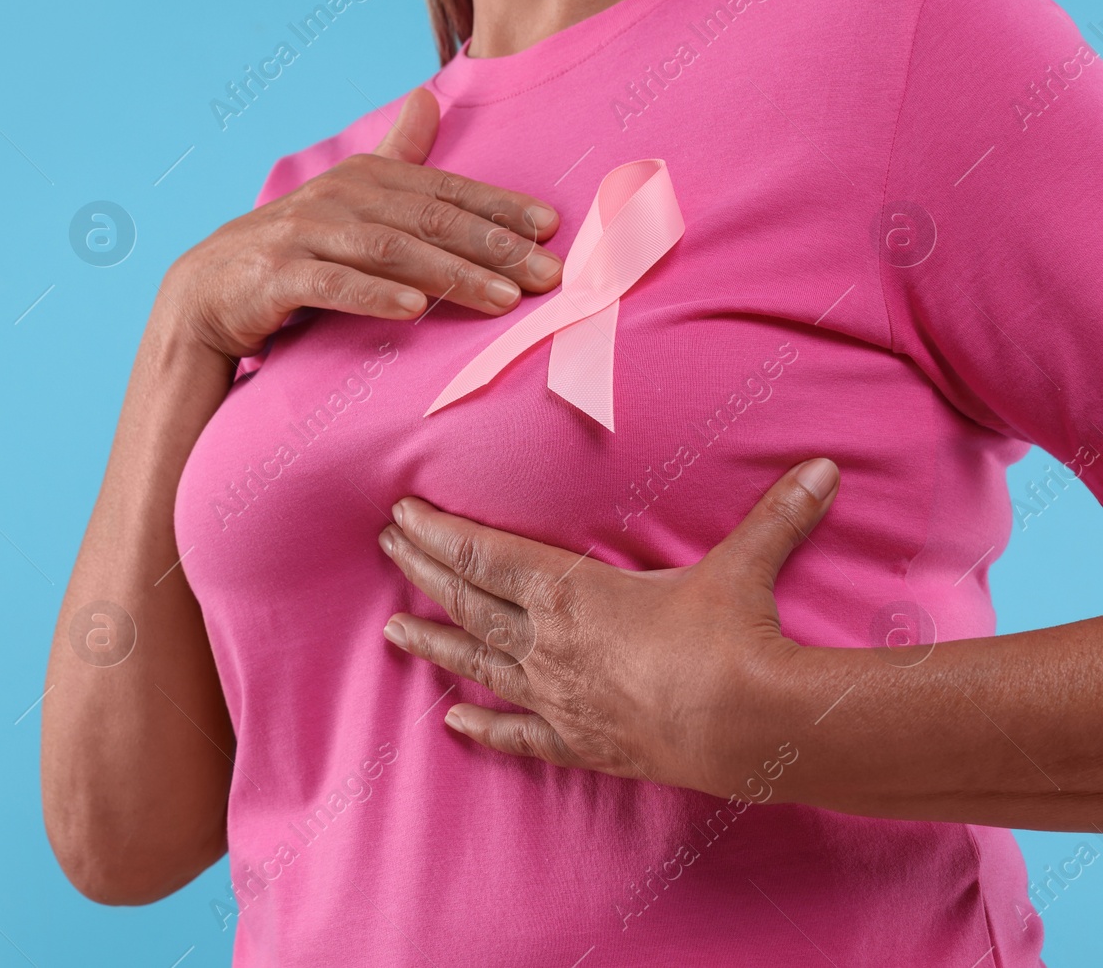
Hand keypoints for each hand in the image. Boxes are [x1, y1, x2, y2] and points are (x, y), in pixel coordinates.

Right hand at [160, 88, 563, 358]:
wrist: (208, 292)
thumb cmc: (293, 250)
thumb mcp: (346, 199)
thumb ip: (395, 157)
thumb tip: (428, 97)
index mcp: (364, 178)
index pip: (446, 191)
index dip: (500, 208)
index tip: (551, 230)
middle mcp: (339, 197)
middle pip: (430, 220)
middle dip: (493, 247)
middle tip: (546, 276)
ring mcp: (305, 235)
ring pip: (392, 251)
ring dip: (452, 275)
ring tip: (502, 300)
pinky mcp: (277, 276)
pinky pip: (334, 285)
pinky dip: (375, 295)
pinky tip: (414, 309)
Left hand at [376, 459, 841, 797]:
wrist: (747, 727)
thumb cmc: (731, 638)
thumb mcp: (742, 566)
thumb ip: (774, 515)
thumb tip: (823, 467)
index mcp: (570, 591)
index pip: (483, 553)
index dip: (438, 532)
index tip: (400, 515)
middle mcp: (548, 643)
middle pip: (466, 602)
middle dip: (423, 571)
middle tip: (386, 549)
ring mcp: (557, 697)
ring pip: (477, 665)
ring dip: (433, 645)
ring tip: (391, 633)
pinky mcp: (580, 743)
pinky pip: (520, 735)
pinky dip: (485, 729)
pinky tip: (454, 725)